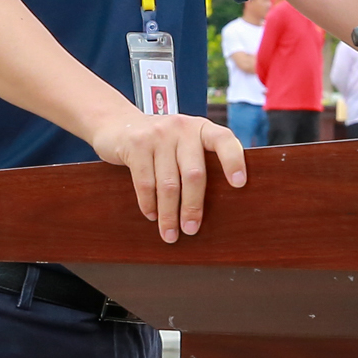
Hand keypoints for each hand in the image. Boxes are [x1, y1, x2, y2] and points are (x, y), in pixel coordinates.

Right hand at [88, 109, 248, 242]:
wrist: (117, 123)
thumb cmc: (161, 143)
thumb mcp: (184, 143)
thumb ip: (199, 160)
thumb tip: (219, 206)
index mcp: (201, 128)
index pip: (224, 140)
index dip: (233, 161)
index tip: (239, 184)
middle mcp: (182, 127)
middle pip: (194, 174)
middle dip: (193, 207)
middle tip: (191, 230)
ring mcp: (158, 134)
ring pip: (168, 184)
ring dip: (169, 214)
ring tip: (170, 233)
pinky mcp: (136, 145)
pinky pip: (145, 183)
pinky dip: (149, 204)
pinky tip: (152, 216)